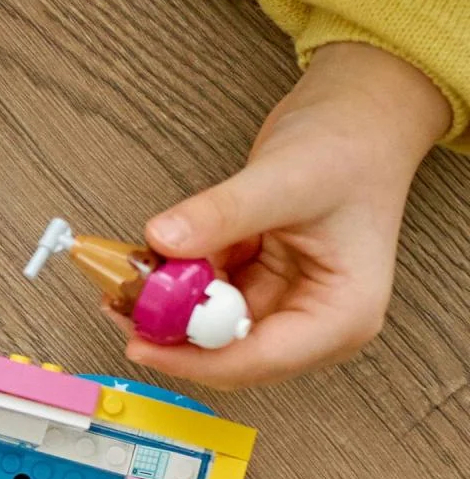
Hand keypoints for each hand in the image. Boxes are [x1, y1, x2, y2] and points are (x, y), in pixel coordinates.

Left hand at [122, 42, 451, 385]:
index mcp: (342, 314)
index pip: (260, 359)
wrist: (357, 118)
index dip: (194, 360)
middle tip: (120, 300)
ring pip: (207, 325)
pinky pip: (203, 294)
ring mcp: (284, 302)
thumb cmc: (349, 149)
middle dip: (173, 330)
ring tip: (128, 271)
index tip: (140, 342)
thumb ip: (223, 214)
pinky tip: (150, 257)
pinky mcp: (257, 283)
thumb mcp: (285, 179)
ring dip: (166, 303)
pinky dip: (174, 279)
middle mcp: (314, 319)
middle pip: (227, 352)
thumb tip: (164, 241)